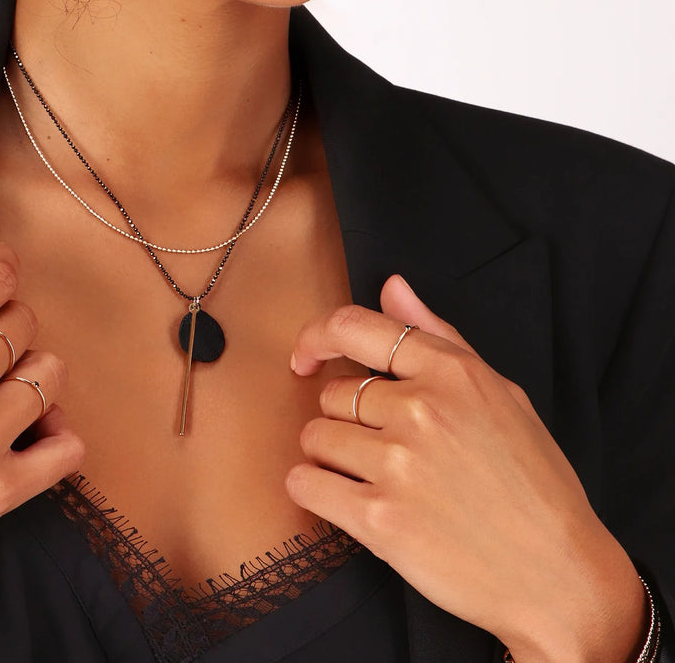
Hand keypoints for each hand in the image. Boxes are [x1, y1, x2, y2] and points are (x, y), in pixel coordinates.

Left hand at [286, 275, 645, 662]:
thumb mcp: (500, 394)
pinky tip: (347, 501)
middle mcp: (420, 410)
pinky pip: (304, 483)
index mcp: (450, 372)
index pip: (352, 327)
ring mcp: (397, 465)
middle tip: (388, 452)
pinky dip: (315, 491)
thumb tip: (391, 287)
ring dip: (332, 458)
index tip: (306, 359)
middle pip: (331, 393)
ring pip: (315, 437)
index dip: (316, 338)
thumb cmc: (533, 484)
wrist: (559, 577)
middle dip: (348, 420)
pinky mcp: (378, 519)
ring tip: (378, 480)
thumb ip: (438, 336)